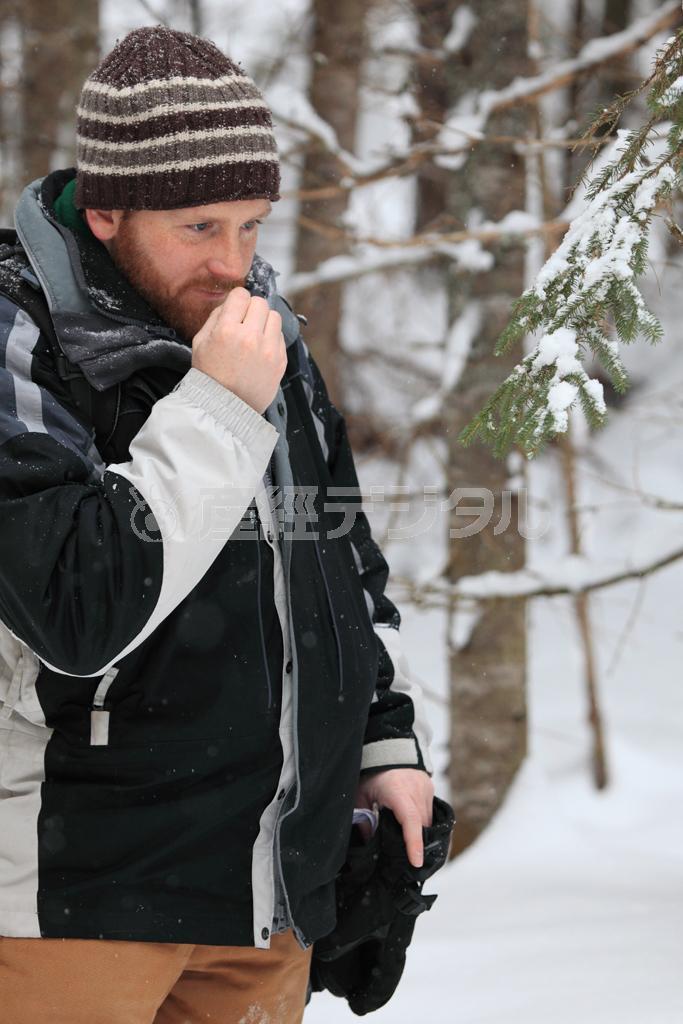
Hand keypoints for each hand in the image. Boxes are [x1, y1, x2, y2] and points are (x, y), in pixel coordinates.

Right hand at [192, 287, 285, 412]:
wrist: (226, 407)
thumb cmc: (210, 376)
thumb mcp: (200, 343)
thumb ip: (215, 317)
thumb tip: (231, 303)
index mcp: (227, 330)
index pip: (241, 295)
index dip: (237, 301)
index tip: (236, 309)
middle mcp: (250, 337)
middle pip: (260, 303)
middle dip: (251, 309)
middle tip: (244, 322)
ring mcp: (268, 349)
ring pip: (274, 316)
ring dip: (264, 321)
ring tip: (254, 334)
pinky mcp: (280, 360)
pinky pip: (280, 335)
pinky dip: (271, 337)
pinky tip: (260, 348)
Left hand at [355, 768, 433, 867]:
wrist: (390, 746)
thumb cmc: (373, 771)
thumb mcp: (361, 793)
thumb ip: (363, 817)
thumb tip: (368, 841)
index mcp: (398, 792)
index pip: (410, 820)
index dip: (414, 842)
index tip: (416, 862)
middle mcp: (416, 791)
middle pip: (422, 826)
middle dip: (417, 845)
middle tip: (409, 866)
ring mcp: (426, 790)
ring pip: (428, 822)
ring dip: (421, 835)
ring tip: (411, 852)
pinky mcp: (430, 790)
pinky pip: (430, 814)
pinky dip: (424, 825)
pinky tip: (416, 835)